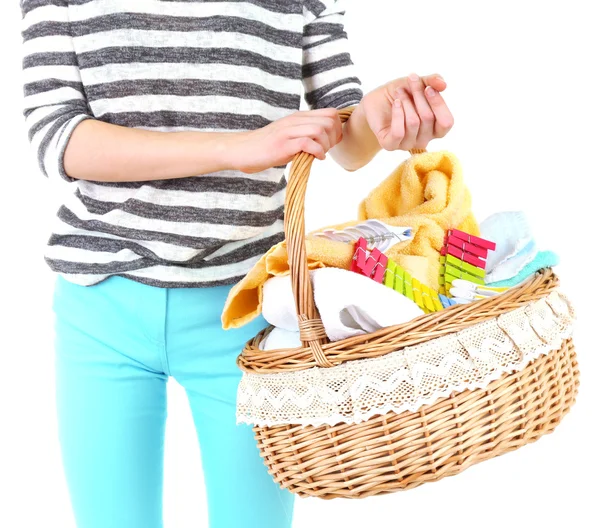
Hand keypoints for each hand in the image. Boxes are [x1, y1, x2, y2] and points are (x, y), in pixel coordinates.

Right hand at [228, 109, 342, 172]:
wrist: (242, 150)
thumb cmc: (267, 147)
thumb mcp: (290, 135)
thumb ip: (306, 133)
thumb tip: (329, 139)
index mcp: (298, 117)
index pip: (331, 113)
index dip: (337, 128)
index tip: (331, 142)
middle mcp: (294, 120)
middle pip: (329, 121)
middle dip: (333, 138)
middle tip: (325, 149)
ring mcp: (288, 131)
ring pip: (320, 130)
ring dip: (326, 145)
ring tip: (320, 154)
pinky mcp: (282, 145)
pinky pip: (308, 143)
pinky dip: (317, 152)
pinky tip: (315, 158)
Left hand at [360, 73, 453, 150]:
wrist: (376, 100)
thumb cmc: (401, 94)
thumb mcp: (419, 83)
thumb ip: (433, 82)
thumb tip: (443, 85)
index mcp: (435, 128)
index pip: (446, 122)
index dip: (438, 104)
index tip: (428, 87)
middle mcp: (423, 139)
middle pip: (428, 118)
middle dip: (419, 95)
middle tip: (410, 80)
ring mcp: (407, 144)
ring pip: (413, 122)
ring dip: (406, 102)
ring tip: (399, 92)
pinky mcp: (390, 144)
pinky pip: (398, 132)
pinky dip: (397, 113)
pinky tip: (395, 103)